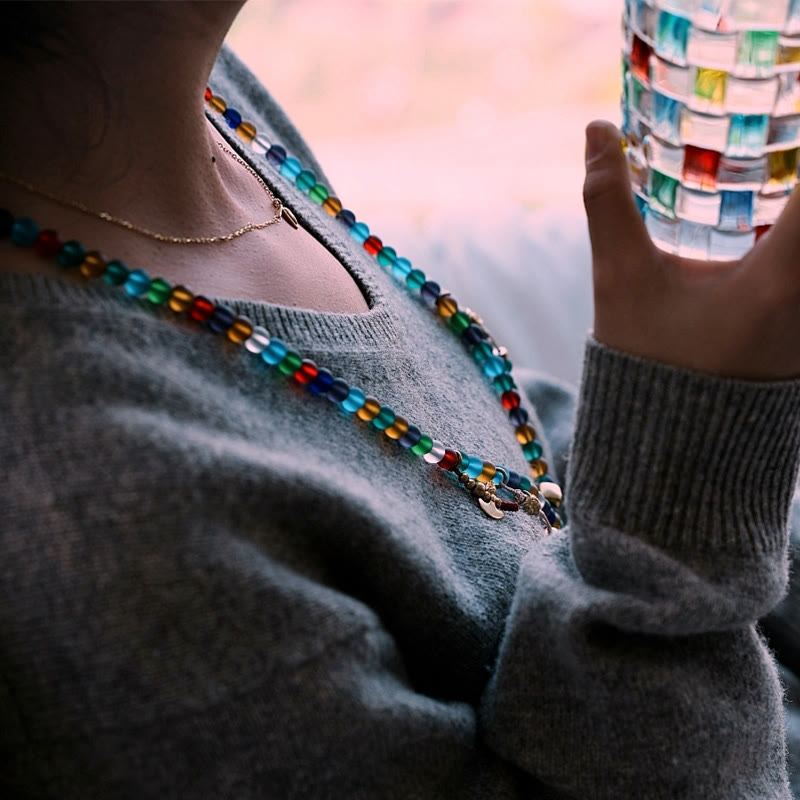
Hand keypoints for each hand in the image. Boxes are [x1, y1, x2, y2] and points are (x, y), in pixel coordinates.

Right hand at [583, 120, 799, 380]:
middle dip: (792, 177)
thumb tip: (597, 129)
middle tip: (772, 146)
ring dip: (792, 207)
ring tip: (771, 187)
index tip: (783, 117)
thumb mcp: (620, 280)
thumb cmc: (645, 363)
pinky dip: (794, 232)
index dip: (799, 142)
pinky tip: (772, 225)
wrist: (672, 444)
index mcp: (782, 278)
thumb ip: (608, 202)